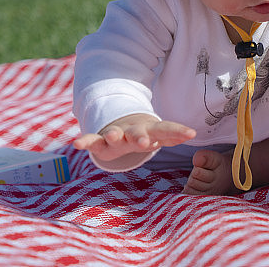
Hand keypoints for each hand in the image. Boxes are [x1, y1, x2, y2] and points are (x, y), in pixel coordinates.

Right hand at [73, 113, 195, 162]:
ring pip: (114, 134)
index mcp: (148, 130)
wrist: (117, 125)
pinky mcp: (99, 141)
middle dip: (141, 137)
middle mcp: (132, 131)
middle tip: (145, 142)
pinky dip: (84, 142)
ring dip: (114, 135)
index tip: (191, 133)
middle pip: (138, 133)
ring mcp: (115, 134)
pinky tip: (77, 144)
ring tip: (113, 136)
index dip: (177, 132)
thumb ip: (171, 136)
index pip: (165, 130)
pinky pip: (91, 140)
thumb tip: (191, 133)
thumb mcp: (156, 134)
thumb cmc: (141, 134)